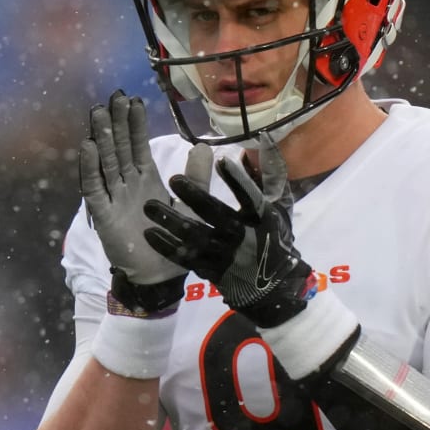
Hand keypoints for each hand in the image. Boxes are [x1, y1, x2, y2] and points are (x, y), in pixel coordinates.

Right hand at [79, 91, 200, 314]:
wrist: (161, 277)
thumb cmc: (174, 243)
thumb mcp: (192, 206)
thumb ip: (196, 178)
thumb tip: (204, 146)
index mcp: (147, 179)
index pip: (138, 145)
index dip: (135, 124)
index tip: (133, 100)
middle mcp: (127, 184)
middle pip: (119, 148)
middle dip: (116, 123)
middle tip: (112, 96)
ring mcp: (113, 197)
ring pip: (105, 162)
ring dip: (101, 138)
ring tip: (99, 113)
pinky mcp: (103, 214)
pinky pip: (94, 188)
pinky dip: (90, 168)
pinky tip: (87, 147)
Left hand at [142, 133, 314, 328]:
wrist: (271, 288)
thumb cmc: (274, 240)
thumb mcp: (279, 208)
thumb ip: (272, 175)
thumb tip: (266, 140)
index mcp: (262, 218)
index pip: (251, 197)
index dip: (238, 180)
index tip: (222, 160)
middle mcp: (243, 237)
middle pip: (217, 216)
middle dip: (195, 197)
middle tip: (173, 179)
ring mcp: (225, 256)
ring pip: (196, 237)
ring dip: (171, 222)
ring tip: (149, 207)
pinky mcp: (210, 270)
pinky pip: (185, 258)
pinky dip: (166, 246)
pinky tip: (149, 233)